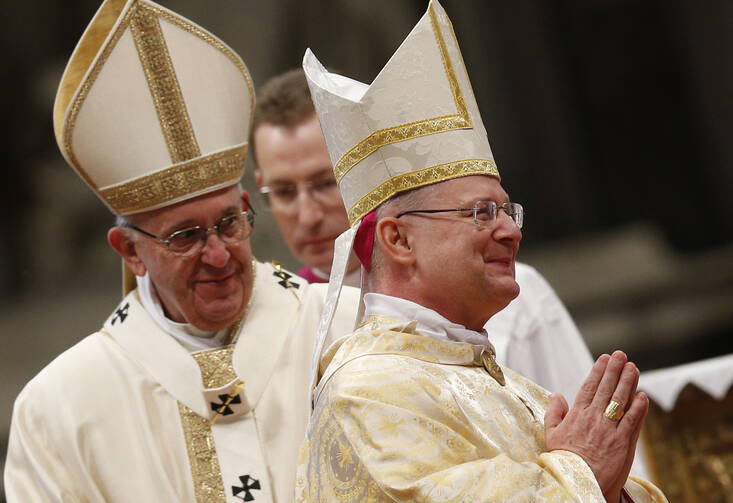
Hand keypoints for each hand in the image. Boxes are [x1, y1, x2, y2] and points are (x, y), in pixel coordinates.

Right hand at [544, 351, 648, 502]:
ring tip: (633, 368)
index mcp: (577, 416)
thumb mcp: (551, 435)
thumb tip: (556, 395)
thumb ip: (554, 413)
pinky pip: (633, 421)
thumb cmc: (563, 461)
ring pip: (621, 401)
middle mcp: (594, 419)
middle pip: (606, 389)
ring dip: (628, 383)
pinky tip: (643, 396)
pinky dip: (639, 408)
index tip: (604, 358)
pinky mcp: (623, 443)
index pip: (589, 387)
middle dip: (614, 370)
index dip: (598, 371)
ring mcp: (609, 430)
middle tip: (621, 355)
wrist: (579, 484)